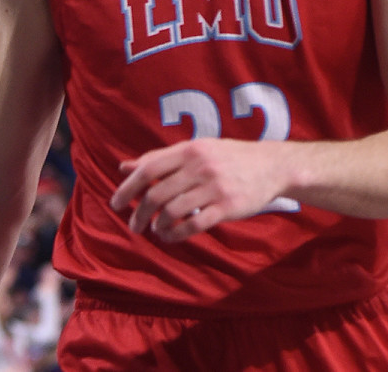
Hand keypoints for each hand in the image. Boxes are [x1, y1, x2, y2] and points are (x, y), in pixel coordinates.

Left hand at [110, 137, 287, 241]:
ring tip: (154, 231)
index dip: (128, 188)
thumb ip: (159, 158)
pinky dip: (177, 234)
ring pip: (173, 211)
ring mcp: (214, 187)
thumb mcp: (194, 150)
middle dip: (139, 213)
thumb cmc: (225, 157)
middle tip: (134, 225)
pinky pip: (194, 224)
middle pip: (157, 194)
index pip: (148, 169)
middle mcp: (199, 167)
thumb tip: (124, 168)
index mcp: (188, 150)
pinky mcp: (228, 207)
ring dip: (158, 226)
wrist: (272, 165)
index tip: (115, 204)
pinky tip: (170, 237)